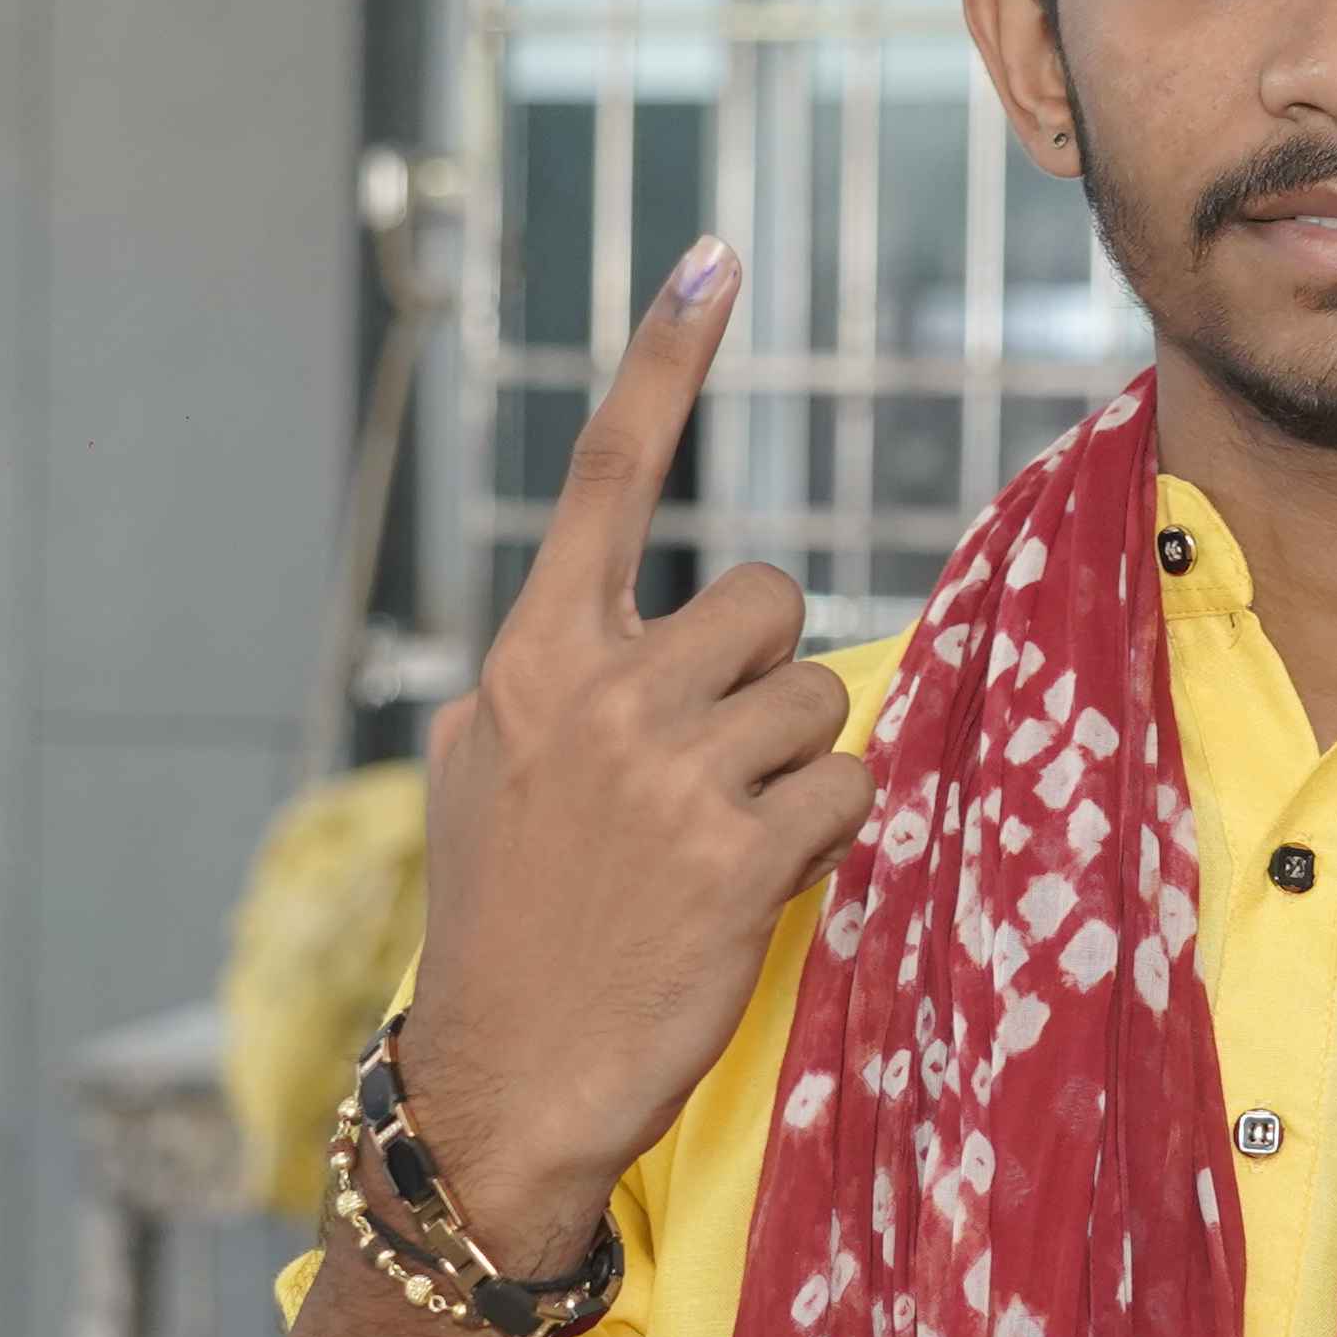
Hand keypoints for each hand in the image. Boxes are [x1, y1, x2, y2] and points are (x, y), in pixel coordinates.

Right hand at [399, 237, 871, 1258]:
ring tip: (722, 842)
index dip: (665, 361)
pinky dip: (827, 834)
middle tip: (712, 768)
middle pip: (770, 605)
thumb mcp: (489, 772)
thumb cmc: (504, 924)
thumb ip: (551, 680)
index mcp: (534, 656)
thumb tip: (610, 625)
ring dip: (797, 767)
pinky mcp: (741, 851)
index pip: (609, 479)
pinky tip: (757, 885)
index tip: (712, 254)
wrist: (505, 1082)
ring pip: (821, 697)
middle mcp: (600, 692)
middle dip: (768, 678)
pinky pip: (847, 787)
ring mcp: (670, 770)